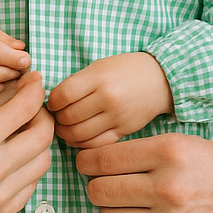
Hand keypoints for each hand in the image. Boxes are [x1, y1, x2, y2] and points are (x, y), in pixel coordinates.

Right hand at [0, 71, 54, 212]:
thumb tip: (25, 86)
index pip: (24, 108)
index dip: (35, 90)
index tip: (35, 82)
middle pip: (43, 134)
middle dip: (42, 116)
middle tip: (31, 110)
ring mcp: (0, 195)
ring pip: (44, 159)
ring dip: (38, 143)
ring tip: (22, 136)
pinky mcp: (4, 212)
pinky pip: (33, 183)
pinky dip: (28, 167)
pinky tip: (12, 160)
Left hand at [46, 52, 172, 147]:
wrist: (160, 79)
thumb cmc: (125, 70)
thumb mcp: (99, 67)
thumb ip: (76, 83)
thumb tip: (53, 104)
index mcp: (98, 77)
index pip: (62, 96)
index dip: (52, 102)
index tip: (52, 103)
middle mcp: (108, 97)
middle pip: (68, 117)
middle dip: (57, 119)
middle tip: (57, 117)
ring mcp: (117, 116)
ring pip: (79, 134)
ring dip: (66, 134)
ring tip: (65, 128)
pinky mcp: (125, 131)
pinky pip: (96, 145)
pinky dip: (82, 145)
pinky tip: (79, 138)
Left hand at [75, 133, 212, 212]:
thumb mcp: (189, 144)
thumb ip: (148, 151)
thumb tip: (100, 158)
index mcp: (170, 152)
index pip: (103, 158)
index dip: (88, 161)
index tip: (87, 164)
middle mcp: (169, 187)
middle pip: (100, 191)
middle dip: (97, 188)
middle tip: (107, 187)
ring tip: (126, 209)